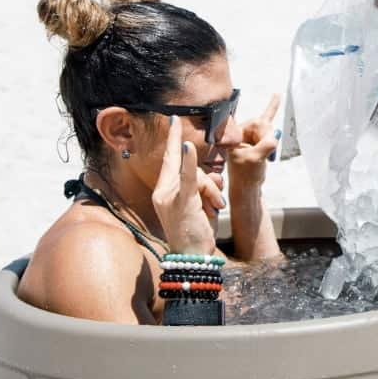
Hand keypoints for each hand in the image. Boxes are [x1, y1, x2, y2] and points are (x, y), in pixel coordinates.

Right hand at [152, 116, 216, 254]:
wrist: (193, 257)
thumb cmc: (195, 231)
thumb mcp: (197, 204)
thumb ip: (201, 186)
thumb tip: (215, 175)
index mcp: (163, 191)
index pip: (169, 160)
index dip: (171, 139)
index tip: (173, 120)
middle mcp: (162, 192)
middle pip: (185, 166)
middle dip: (190, 162)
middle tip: (185, 146)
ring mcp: (169, 197)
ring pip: (196, 175)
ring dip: (212, 192)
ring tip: (214, 211)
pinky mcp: (181, 202)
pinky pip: (188, 178)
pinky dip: (188, 162)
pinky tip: (187, 146)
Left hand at [227, 93, 280, 189]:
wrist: (247, 188)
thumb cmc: (245, 175)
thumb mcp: (254, 160)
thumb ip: (265, 145)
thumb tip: (275, 136)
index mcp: (233, 136)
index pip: (255, 125)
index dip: (264, 130)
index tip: (269, 113)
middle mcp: (239, 132)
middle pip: (262, 125)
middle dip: (268, 137)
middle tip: (268, 154)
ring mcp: (248, 135)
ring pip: (268, 129)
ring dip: (271, 140)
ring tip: (268, 156)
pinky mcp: (256, 139)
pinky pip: (266, 124)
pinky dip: (272, 109)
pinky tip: (276, 97)